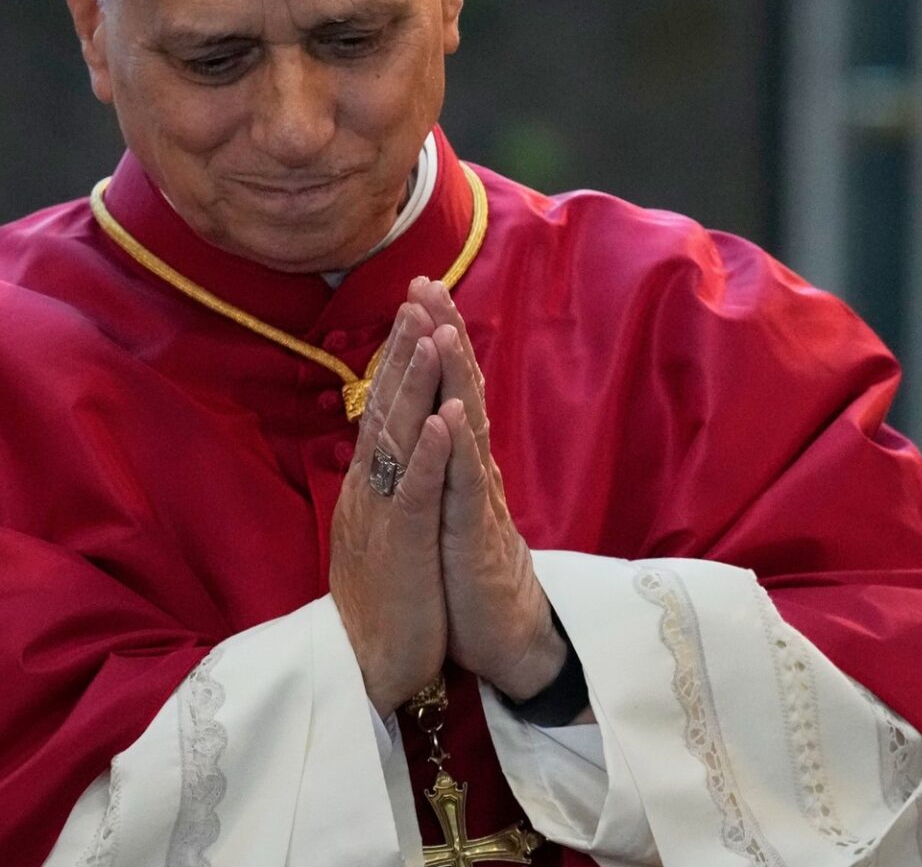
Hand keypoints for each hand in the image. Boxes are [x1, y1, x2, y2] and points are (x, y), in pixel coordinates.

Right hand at [330, 300, 451, 714]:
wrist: (372, 669)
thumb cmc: (385, 602)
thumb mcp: (383, 532)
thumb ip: (384, 486)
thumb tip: (383, 447)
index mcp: (370, 486)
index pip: (383, 408)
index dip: (397, 358)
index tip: (414, 308)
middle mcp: (370, 491)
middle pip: (385, 407)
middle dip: (404, 349)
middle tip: (418, 292)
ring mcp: (382, 517)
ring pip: (397, 439)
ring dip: (414, 385)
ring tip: (428, 333)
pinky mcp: (400, 549)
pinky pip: (415, 494)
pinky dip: (428, 454)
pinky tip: (442, 420)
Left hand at [412, 278, 567, 700]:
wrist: (504, 639)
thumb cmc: (470, 575)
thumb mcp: (447, 508)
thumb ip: (443, 463)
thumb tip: (431, 420)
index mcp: (458, 464)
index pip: (446, 388)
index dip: (432, 339)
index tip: (417, 290)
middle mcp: (471, 470)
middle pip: (460, 390)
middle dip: (444, 335)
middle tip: (428, 282)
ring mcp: (476, 500)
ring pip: (466, 427)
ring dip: (455, 379)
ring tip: (444, 329)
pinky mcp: (475, 537)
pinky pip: (465, 487)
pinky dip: (458, 450)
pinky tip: (453, 415)